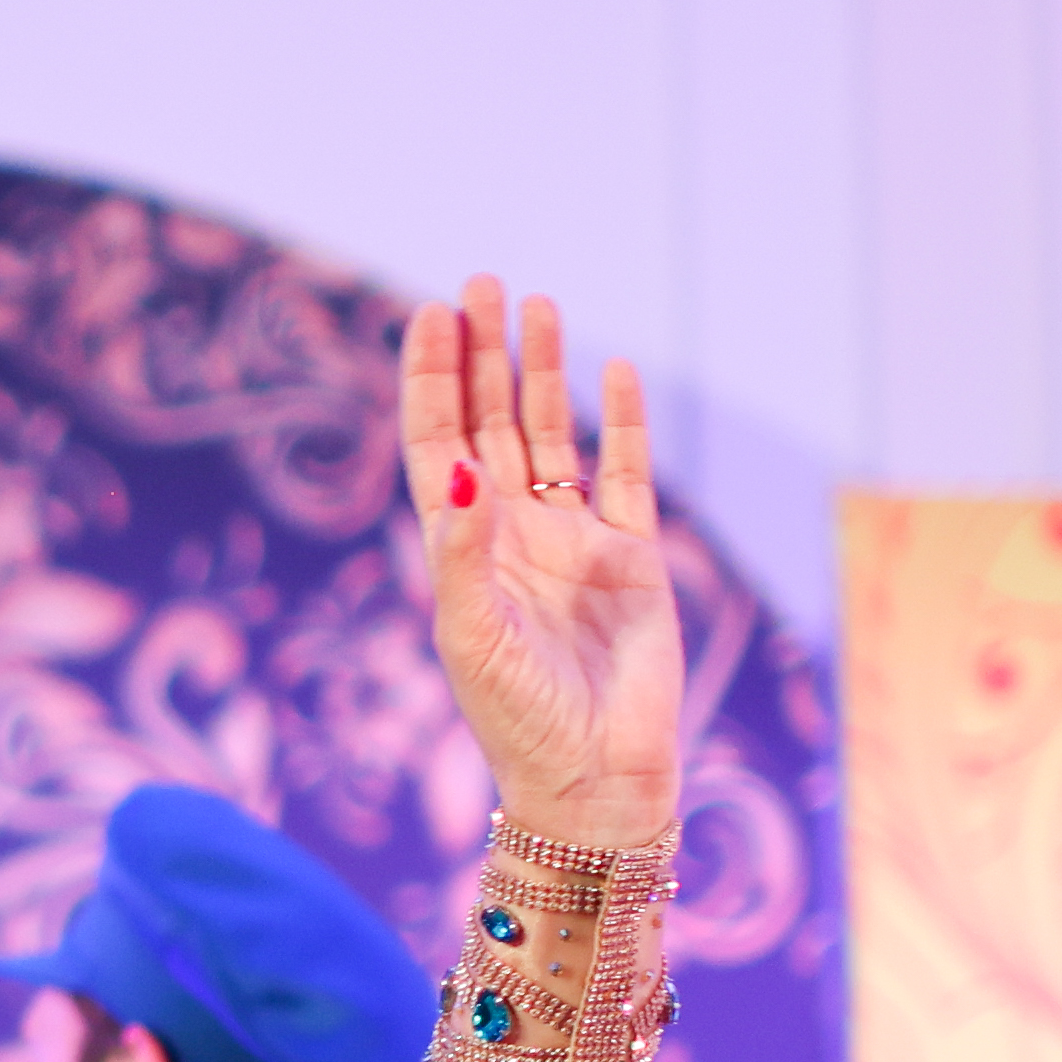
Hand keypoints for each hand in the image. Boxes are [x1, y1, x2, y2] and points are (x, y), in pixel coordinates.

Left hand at [399, 276, 681, 849]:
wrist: (595, 779)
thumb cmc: (518, 719)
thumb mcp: (473, 634)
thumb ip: (463, 550)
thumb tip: (462, 466)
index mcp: (461, 549)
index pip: (437, 444)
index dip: (431, 381)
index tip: (428, 316)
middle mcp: (511, 534)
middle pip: (491, 422)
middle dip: (484, 355)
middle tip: (479, 282)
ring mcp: (572, 542)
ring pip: (553, 435)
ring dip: (543, 373)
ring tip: (536, 304)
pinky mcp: (633, 560)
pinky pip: (628, 475)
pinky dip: (623, 423)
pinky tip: (614, 372)